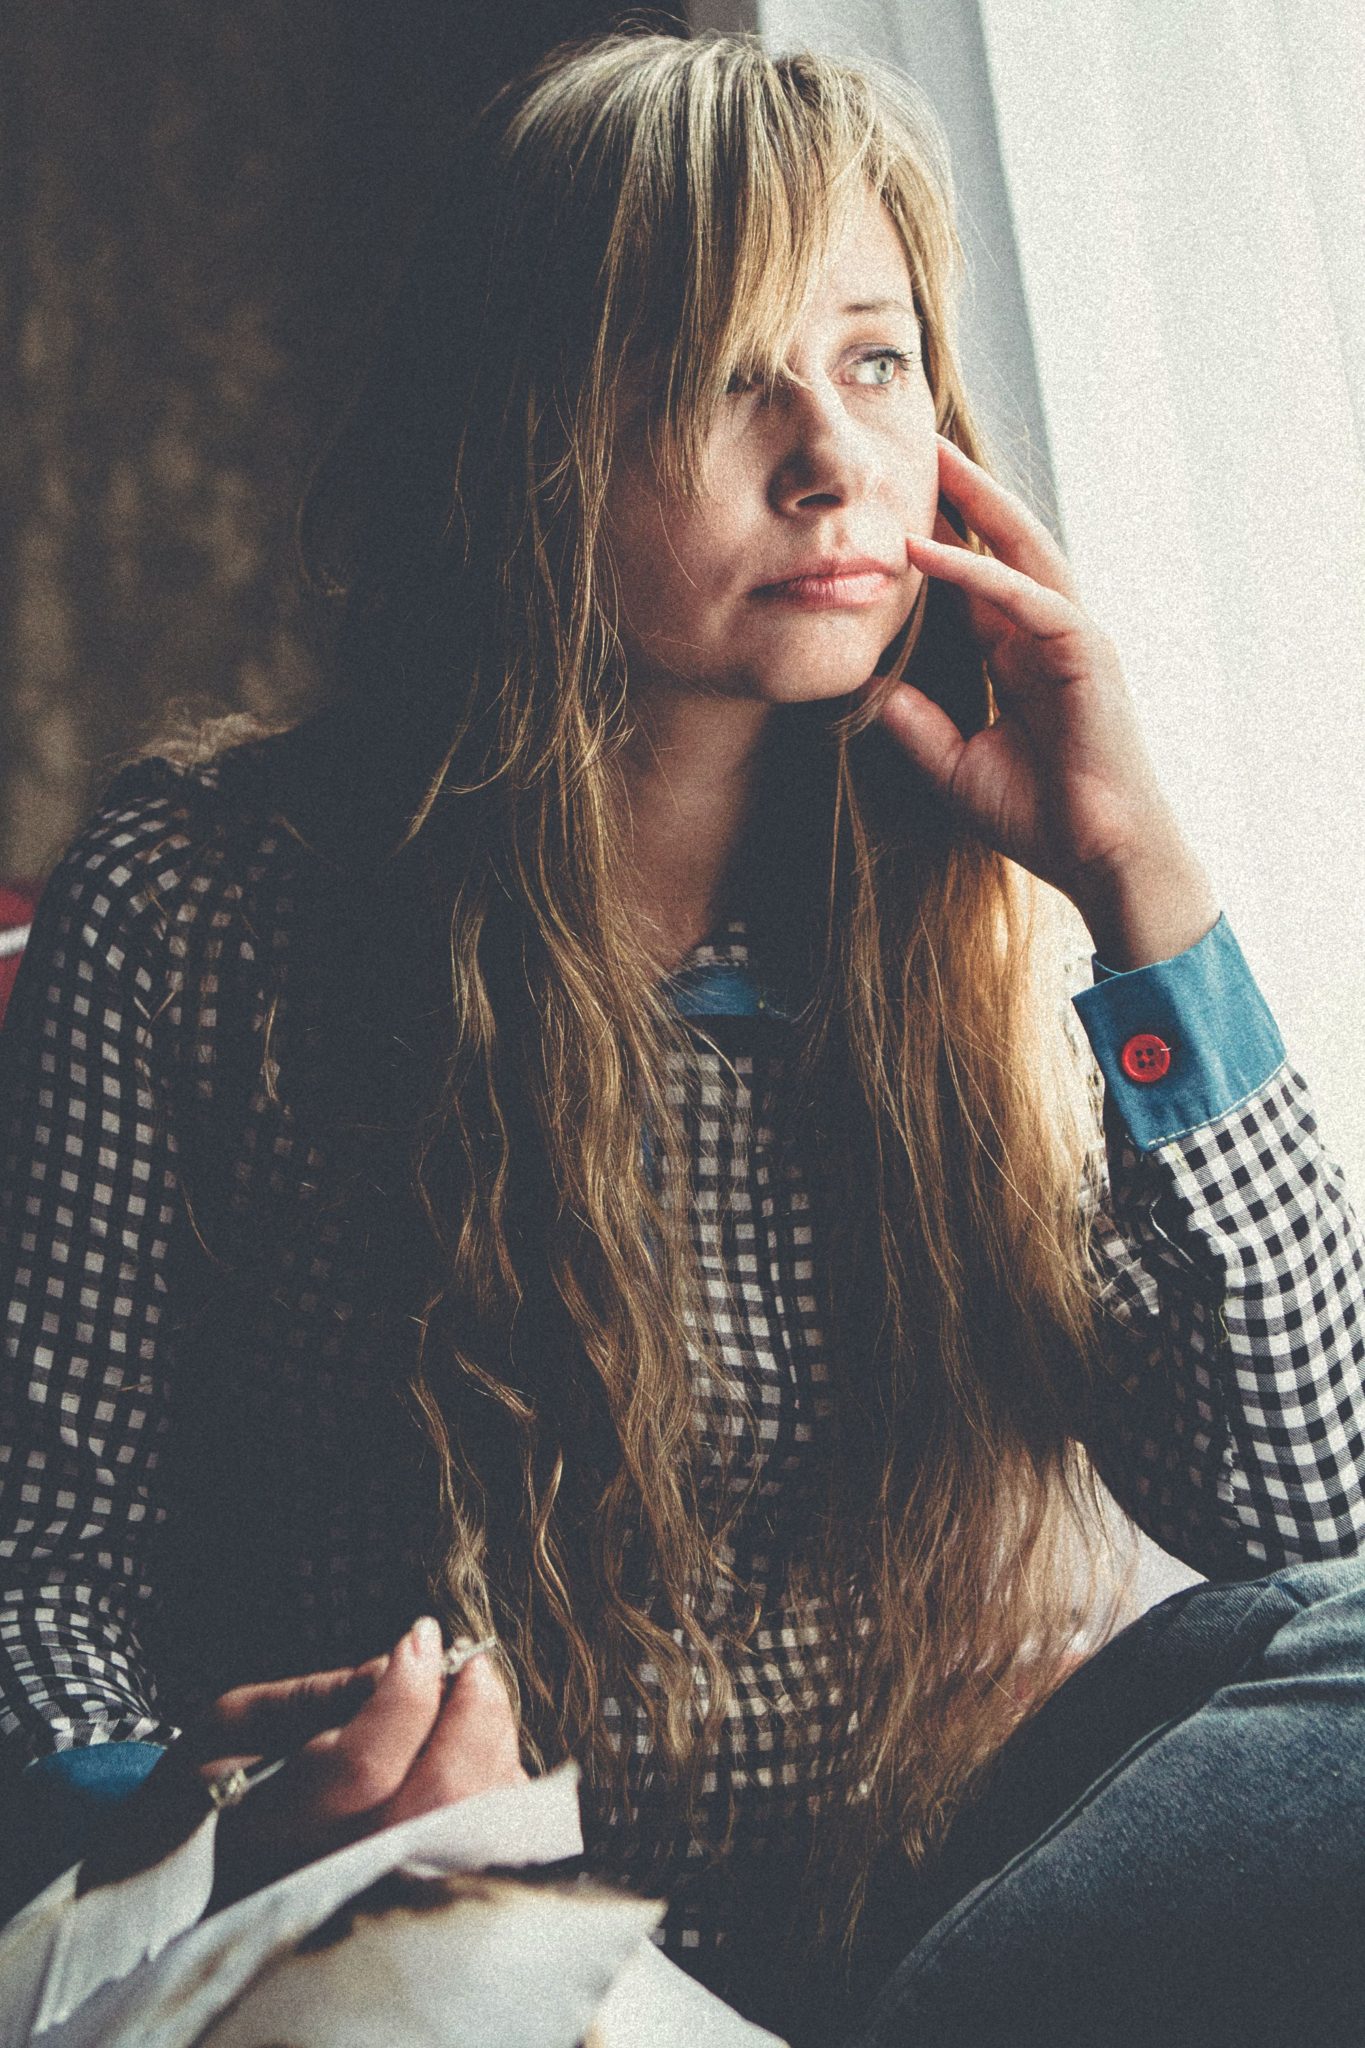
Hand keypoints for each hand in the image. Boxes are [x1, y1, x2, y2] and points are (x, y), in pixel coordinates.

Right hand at [76, 1619, 527, 1911]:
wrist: (179, 1881)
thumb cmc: (202, 1787)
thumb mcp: (230, 1723)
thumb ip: (312, 1696)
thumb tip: (397, 1664)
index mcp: (267, 1829)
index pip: (361, 1766)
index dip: (404, 1691)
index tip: (422, 1635)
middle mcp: (327, 1877)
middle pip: (435, 1800)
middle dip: (471, 1715)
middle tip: (469, 1664)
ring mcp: (373, 1899)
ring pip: (470, 1827)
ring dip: (489, 1745)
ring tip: (470, 1698)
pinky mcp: (410, 1904)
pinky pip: (482, 1847)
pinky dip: (495, 1784)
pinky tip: (472, 1747)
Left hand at [869, 436, 1219, 967]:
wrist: (1100, 860)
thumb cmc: (1039, 818)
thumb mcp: (953, 763)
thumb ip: (914, 722)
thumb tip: (867, 684)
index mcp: (1017, 655)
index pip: (972, 579)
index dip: (935, 538)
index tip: (887, 502)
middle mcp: (1046, 634)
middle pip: (1002, 545)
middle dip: (962, 493)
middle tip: (915, 443)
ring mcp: (1072, 637)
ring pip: (1022, 551)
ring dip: (976, 502)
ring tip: (931, 458)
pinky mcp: (1087, 652)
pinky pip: (1025, 598)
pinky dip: (977, 571)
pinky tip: (927, 549)